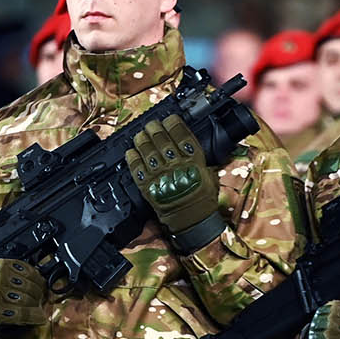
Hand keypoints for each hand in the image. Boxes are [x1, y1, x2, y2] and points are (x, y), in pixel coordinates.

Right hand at [0, 257, 48, 335]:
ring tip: (39, 309)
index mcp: (1, 265)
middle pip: (29, 287)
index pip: (29, 271)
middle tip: (42, 300)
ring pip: (27, 300)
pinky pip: (21, 313)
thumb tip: (43, 281)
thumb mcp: (1, 276)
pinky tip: (39, 318)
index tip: (44, 287)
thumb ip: (19, 274)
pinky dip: (33, 317)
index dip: (40, 282)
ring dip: (37, 307)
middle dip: (40, 296)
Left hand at [125, 115, 221, 249]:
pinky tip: (130, 152)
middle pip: (161, 140)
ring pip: (147, 151)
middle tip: (151, 124)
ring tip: (139, 135)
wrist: (192, 220)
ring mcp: (160, 175)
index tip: (169, 119)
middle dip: (155, 128)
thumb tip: (190, 145)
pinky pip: (137, 169)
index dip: (173, 123)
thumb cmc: (202, 198)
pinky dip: (132, 159)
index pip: (181, 134)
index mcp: (193, 160)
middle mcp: (176, 165)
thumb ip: (198, 158)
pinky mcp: (149, 186)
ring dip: (142, 140)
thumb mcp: (209, 173)